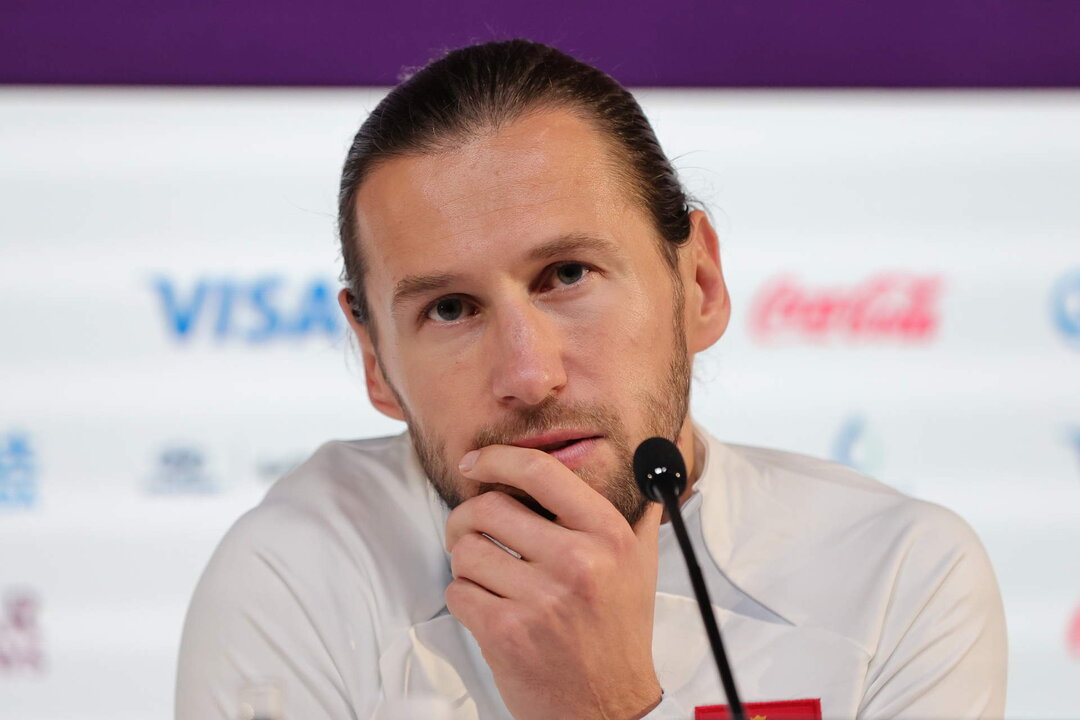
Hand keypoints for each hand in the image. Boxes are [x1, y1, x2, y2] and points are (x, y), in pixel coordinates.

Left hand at [444, 445, 663, 719]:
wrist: (608, 710)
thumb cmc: (619, 632)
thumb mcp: (641, 564)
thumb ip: (636, 511)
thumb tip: (643, 461)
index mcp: (608, 535)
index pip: (541, 472)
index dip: (498, 459)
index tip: (476, 463)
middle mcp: (577, 562)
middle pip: (489, 508)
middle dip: (467, 517)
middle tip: (470, 530)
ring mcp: (540, 599)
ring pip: (466, 550)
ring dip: (464, 561)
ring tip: (484, 574)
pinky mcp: (507, 633)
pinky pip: (457, 591)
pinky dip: (463, 596)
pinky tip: (487, 606)